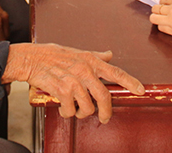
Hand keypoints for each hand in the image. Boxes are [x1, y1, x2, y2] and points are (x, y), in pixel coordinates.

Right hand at [3, 43, 144, 123]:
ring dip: (82, 113)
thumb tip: (110, 54)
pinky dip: (68, 113)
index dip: (130, 82)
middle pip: (104, 97)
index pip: (115, 72)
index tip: (141, 90)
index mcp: (90, 60)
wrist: (31, 59)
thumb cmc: (53, 54)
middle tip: (104, 118)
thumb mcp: (77, 52)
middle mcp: (85, 70)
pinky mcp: (62, 91)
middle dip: (105, 112)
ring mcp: (74, 81)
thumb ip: (95, 55)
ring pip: (88, 107)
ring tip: (76, 109)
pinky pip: (71, 111)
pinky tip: (63, 107)